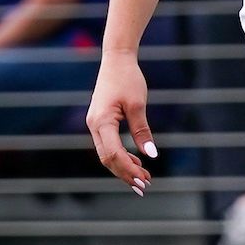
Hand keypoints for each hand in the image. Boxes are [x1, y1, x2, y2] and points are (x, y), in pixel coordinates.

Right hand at [85, 52, 155, 192]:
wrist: (116, 59)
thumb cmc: (128, 78)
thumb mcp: (138, 104)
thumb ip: (142, 131)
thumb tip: (151, 155)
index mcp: (102, 121)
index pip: (114, 153)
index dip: (129, 169)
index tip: (144, 180)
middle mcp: (94, 125)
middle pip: (107, 159)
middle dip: (126, 173)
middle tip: (145, 185)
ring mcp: (94, 124)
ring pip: (106, 154)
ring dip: (124, 166)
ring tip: (143, 176)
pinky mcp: (99, 121)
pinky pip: (107, 145)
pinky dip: (120, 155)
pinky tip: (135, 161)